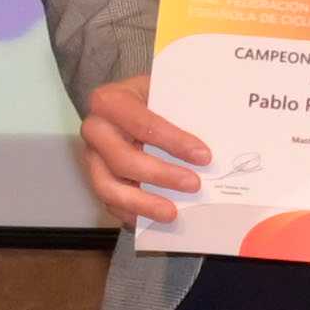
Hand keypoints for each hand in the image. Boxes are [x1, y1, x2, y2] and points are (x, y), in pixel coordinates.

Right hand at [73, 73, 212, 227]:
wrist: (129, 102)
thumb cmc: (152, 97)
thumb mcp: (165, 90)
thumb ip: (182, 108)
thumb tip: (218, 132)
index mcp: (110, 101)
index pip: (143, 124)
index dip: (174, 142)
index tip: (203, 156)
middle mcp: (95, 130)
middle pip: (123, 159)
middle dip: (160, 175)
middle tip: (194, 185)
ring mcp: (92, 157)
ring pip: (108, 187)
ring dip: (143, 203)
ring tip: (171, 213)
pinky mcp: (96, 177)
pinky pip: (109, 202)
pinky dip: (132, 213)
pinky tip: (155, 219)